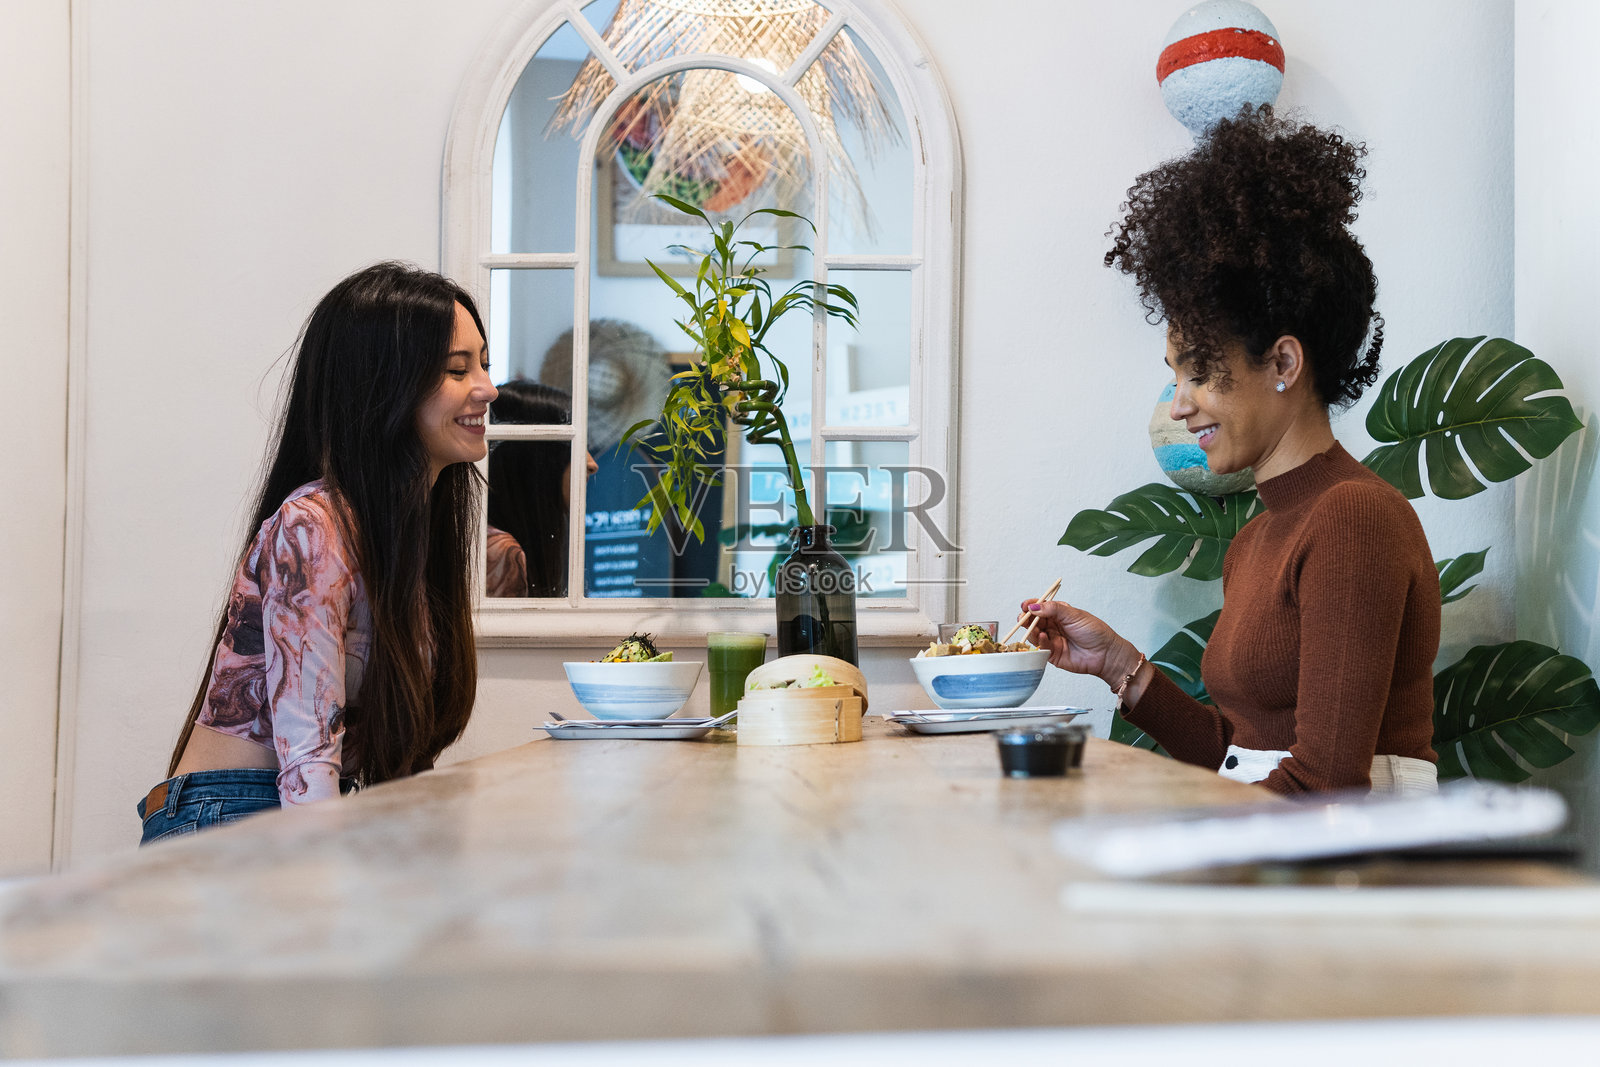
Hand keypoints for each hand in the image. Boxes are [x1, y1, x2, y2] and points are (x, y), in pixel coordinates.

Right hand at [1018, 598, 1139, 686]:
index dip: (1031, 605)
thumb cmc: (1094, 632)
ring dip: (1031, 630)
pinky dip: (1040, 641)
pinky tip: (1043, 636)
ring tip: (1033, 628)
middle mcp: (1054, 626)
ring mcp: (1052, 640)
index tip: (1025, 605)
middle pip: (1034, 621)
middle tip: (1023, 617)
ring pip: (1034, 634)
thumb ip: (1053, 609)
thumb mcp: (1074, 615)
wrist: (1105, 654)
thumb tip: (1034, 607)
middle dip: (1026, 619)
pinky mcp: (1052, 655)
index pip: (1041, 607)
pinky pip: (1041, 647)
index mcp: (1059, 613)